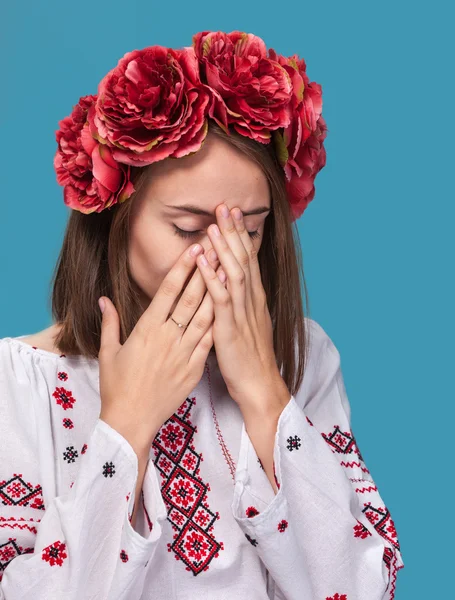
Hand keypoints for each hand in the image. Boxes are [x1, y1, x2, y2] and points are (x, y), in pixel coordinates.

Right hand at [97, 243, 225, 455]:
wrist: (131, 421)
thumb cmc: (117, 387)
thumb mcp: (109, 352)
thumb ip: (110, 322)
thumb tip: (104, 299)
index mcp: (146, 329)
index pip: (168, 291)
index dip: (183, 267)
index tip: (194, 248)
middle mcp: (168, 337)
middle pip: (191, 298)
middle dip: (205, 270)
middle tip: (217, 248)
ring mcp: (184, 353)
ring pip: (205, 317)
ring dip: (218, 292)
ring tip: (228, 270)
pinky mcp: (194, 369)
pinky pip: (210, 341)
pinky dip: (219, 323)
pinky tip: (229, 307)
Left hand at [195, 203, 290, 417]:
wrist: (259, 385)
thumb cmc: (251, 357)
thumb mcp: (249, 323)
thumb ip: (241, 301)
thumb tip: (233, 284)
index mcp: (254, 299)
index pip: (248, 260)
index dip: (240, 235)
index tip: (232, 214)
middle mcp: (251, 301)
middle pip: (243, 259)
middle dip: (233, 232)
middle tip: (225, 206)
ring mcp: (241, 313)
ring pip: (234, 273)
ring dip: (223, 248)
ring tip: (214, 226)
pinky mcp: (229, 328)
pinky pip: (220, 298)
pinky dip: (212, 277)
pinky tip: (203, 261)